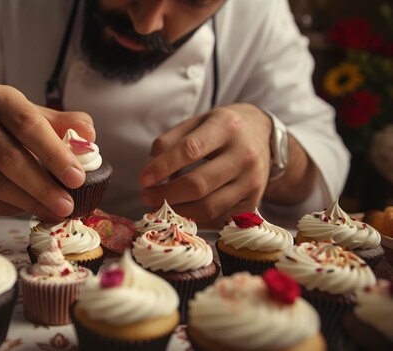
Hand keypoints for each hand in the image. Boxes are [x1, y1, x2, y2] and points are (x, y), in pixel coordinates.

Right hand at [0, 84, 94, 221]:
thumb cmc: (12, 129)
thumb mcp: (39, 118)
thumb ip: (66, 125)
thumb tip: (88, 136)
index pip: (28, 125)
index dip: (54, 153)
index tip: (78, 177)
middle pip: (10, 158)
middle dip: (43, 186)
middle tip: (68, 205)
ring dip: (30, 203)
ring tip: (55, 212)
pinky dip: (12, 209)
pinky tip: (31, 210)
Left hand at [139, 103, 272, 227]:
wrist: (262, 134)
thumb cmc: (220, 129)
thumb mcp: (195, 123)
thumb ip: (168, 143)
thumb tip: (148, 172)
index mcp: (227, 127)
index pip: (189, 150)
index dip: (162, 167)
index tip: (143, 180)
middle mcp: (245, 154)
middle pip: (198, 185)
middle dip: (165, 195)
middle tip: (146, 196)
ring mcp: (253, 181)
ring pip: (209, 207)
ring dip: (177, 212)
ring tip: (160, 206)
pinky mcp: (254, 201)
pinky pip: (219, 219)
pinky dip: (196, 220)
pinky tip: (182, 212)